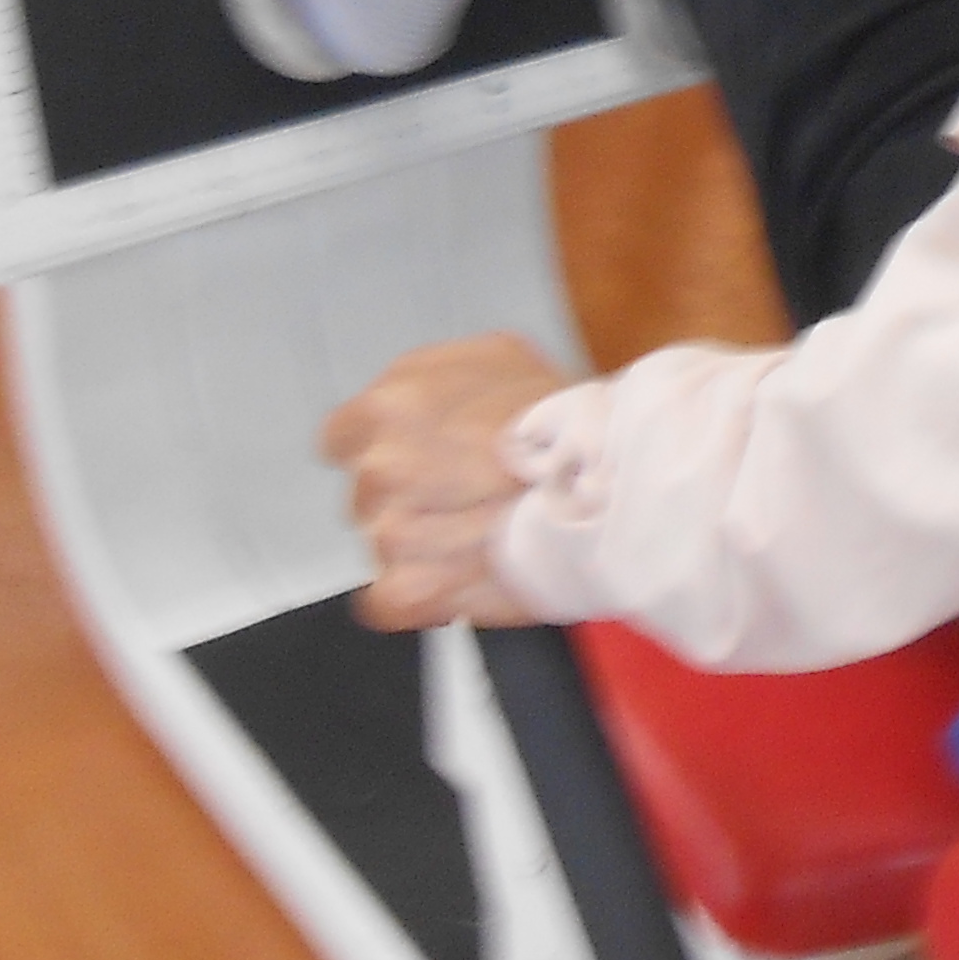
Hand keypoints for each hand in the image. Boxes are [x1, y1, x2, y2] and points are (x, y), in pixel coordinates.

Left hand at [321, 333, 568, 630]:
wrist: (617, 489)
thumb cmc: (569, 426)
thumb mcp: (498, 358)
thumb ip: (433, 383)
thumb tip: (410, 407)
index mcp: (392, 405)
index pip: (341, 438)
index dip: (383, 450)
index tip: (417, 461)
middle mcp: (383, 466)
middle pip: (366, 496)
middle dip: (410, 499)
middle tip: (467, 497)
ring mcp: (393, 532)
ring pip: (385, 547)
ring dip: (424, 546)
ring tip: (483, 533)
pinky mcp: (412, 591)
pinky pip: (388, 602)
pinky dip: (422, 596)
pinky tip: (465, 574)